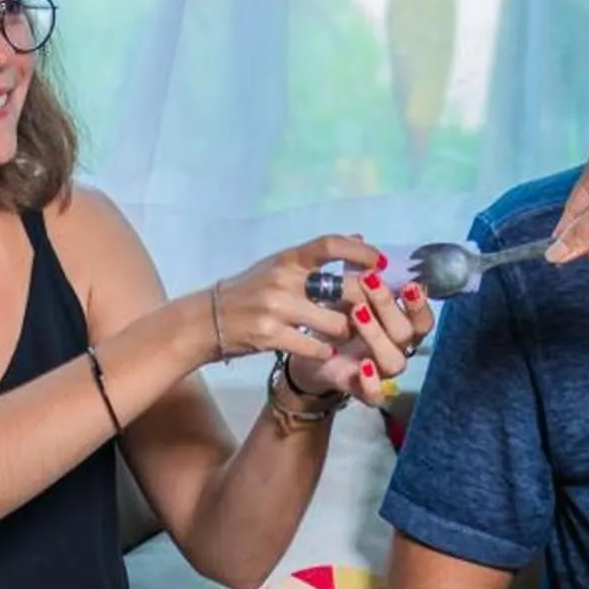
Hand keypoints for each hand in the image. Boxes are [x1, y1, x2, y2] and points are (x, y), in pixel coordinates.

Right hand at [205, 236, 377, 379]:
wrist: (207, 320)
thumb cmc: (249, 290)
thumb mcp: (280, 265)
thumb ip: (317, 256)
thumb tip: (360, 238)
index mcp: (288, 257)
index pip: (331, 244)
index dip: (360, 253)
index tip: (380, 263)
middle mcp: (284, 278)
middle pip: (344, 288)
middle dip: (365, 302)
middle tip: (373, 311)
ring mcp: (277, 308)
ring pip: (335, 322)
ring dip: (347, 331)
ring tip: (348, 333)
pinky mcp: (271, 336)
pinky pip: (315, 347)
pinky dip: (325, 350)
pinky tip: (326, 350)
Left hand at [280, 253, 434, 408]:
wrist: (307, 357)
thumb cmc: (335, 321)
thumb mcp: (343, 294)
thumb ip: (356, 271)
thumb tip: (360, 238)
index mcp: (399, 325)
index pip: (422, 316)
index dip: (419, 302)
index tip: (407, 283)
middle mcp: (397, 348)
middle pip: (408, 333)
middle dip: (388, 306)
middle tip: (367, 283)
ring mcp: (382, 371)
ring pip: (395, 361)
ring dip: (377, 335)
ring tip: (356, 314)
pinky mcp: (362, 391)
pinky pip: (376, 394)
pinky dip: (372, 382)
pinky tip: (360, 364)